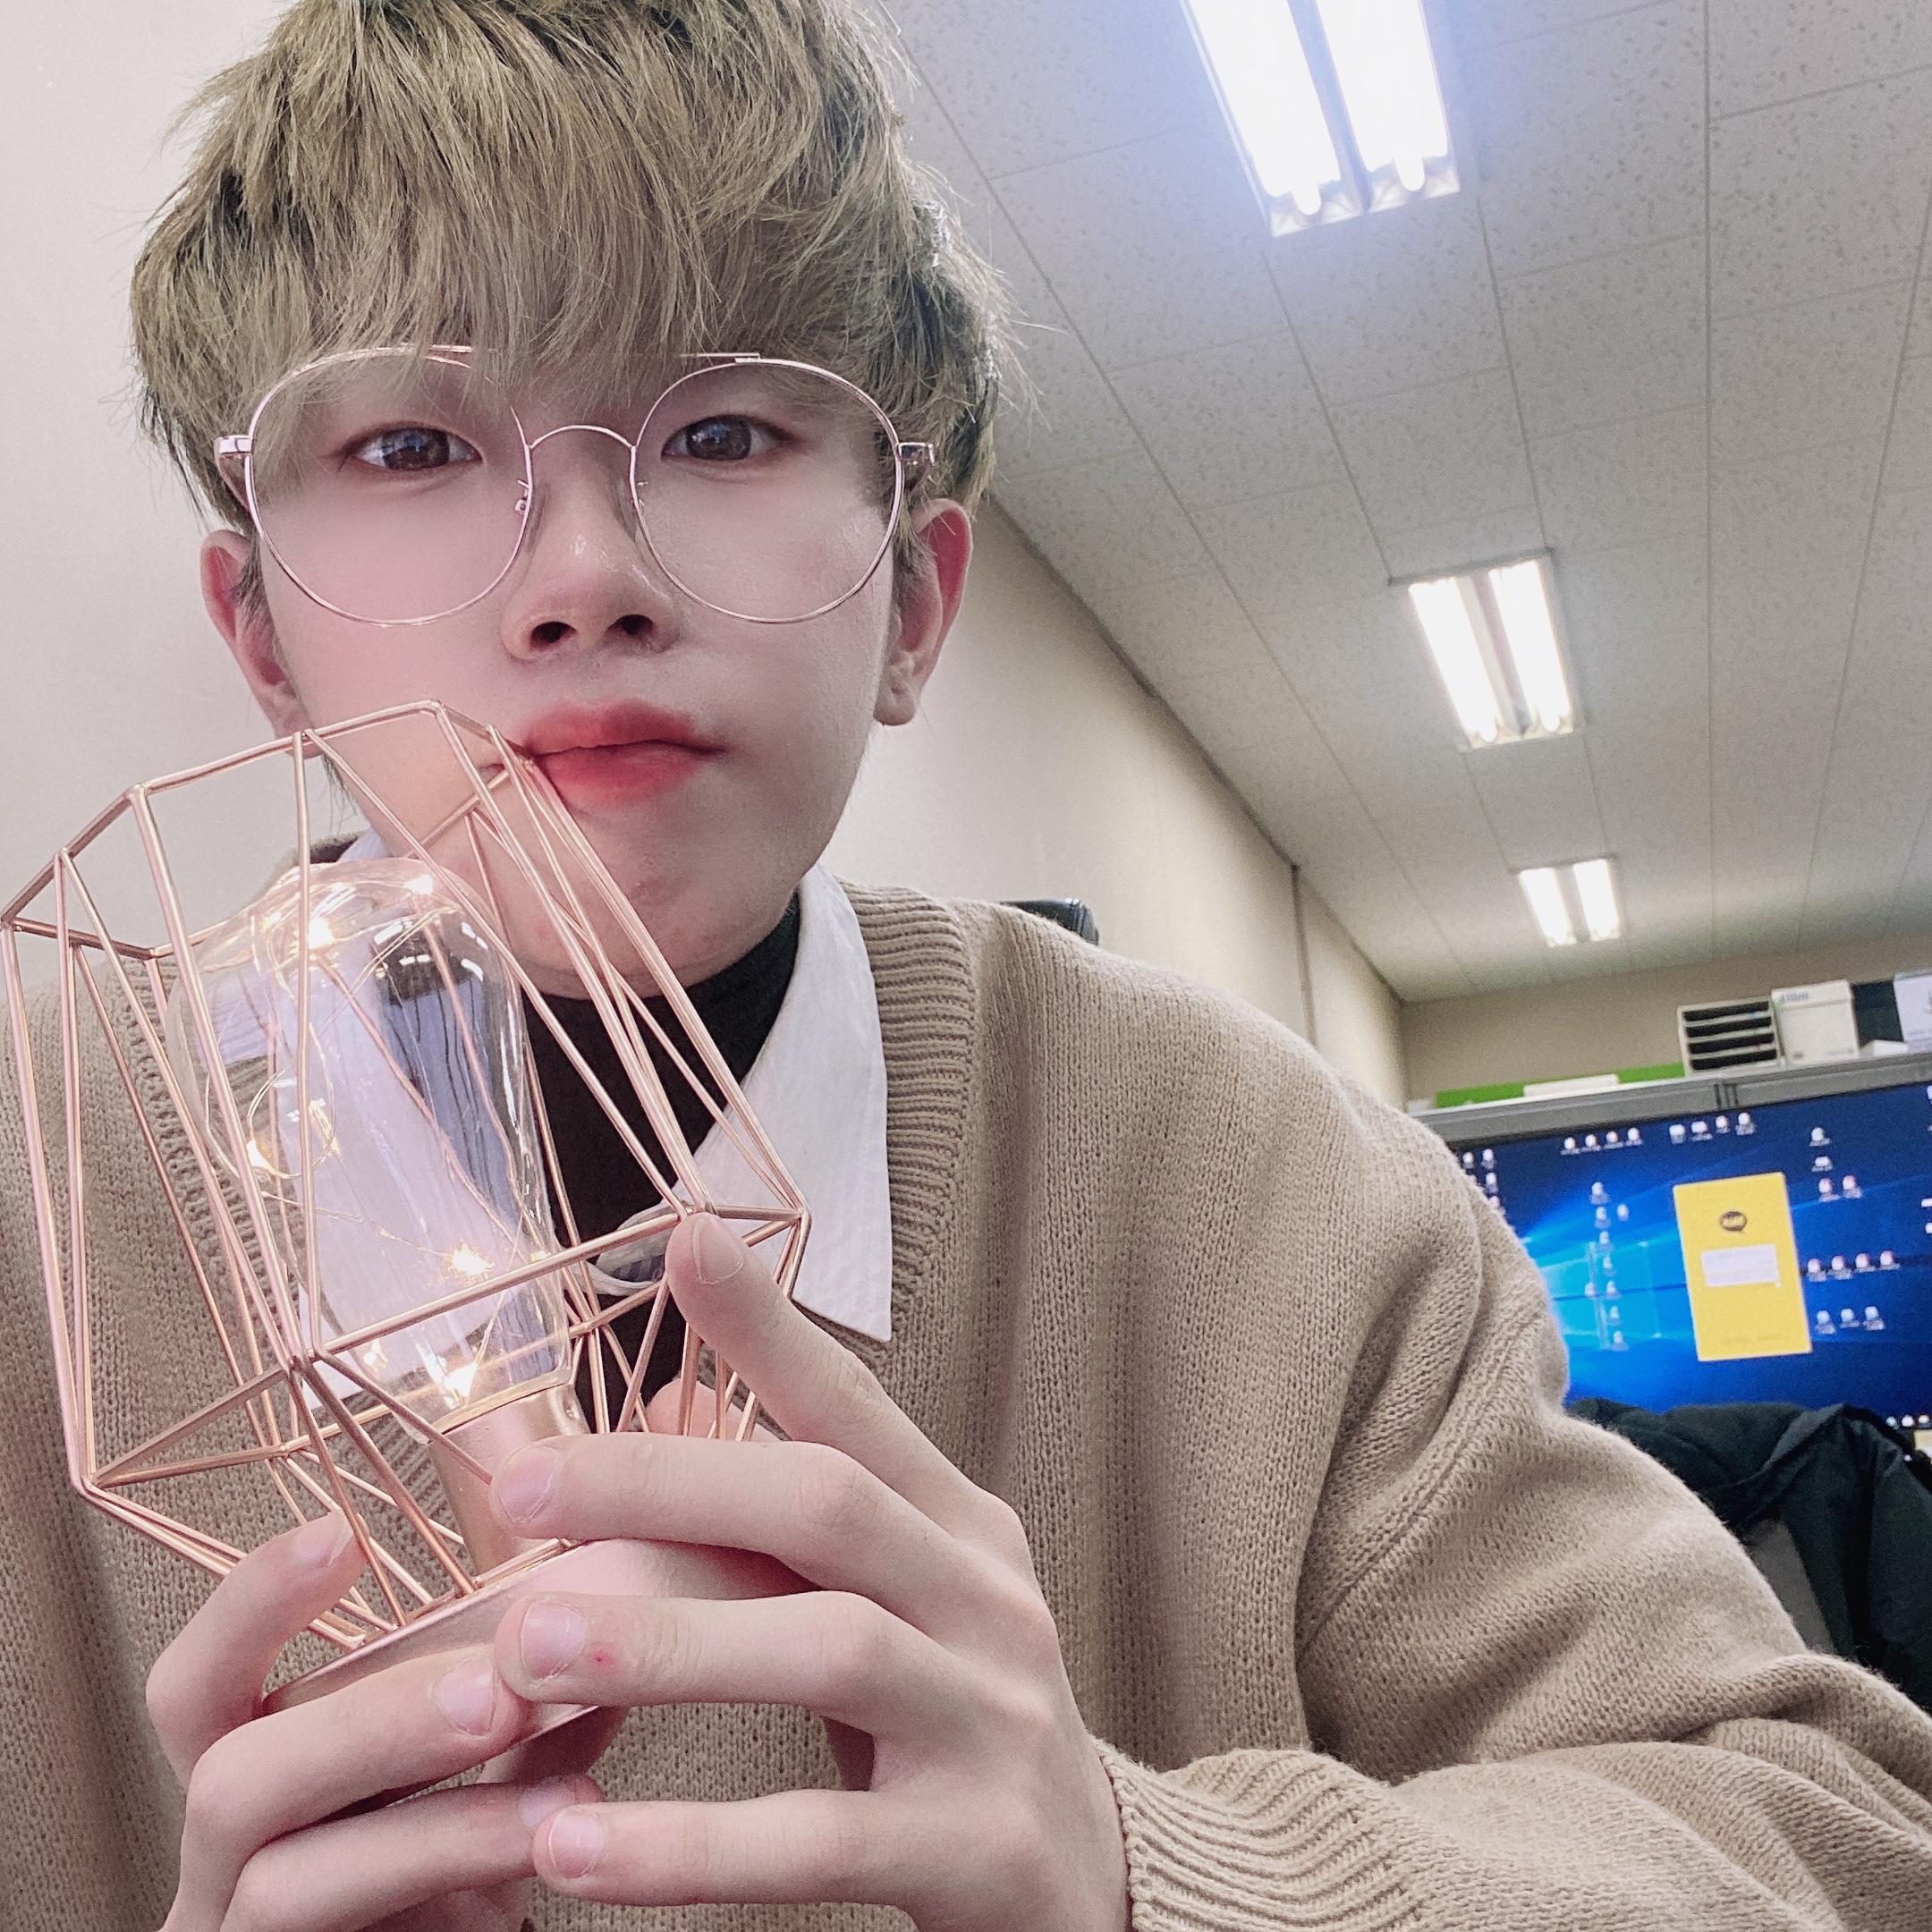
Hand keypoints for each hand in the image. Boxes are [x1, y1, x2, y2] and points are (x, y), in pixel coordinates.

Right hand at [146, 1511, 609, 1930]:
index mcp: (256, 1758)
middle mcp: (229, 1849)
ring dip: (437, 1819)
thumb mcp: (492, 1726)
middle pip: (229, 1773)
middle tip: (495, 1684)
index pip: (198, 1679)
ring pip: (285, 1876)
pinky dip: (462, 1877)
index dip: (251, 1605)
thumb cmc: (470, 1841)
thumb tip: (557, 1476)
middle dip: (368, 1719)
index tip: (341, 1533)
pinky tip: (556, 1839)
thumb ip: (509, 1622)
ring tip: (561, 1781)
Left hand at [486, 1213, 1130, 1931]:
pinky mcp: (980, 1850)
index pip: (854, 1407)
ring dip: (666, 1648)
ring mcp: (994, 1719)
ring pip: (830, 1651)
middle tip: (516, 1491)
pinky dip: (690, 1844)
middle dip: (666, 1484)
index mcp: (958, 1528)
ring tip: (522, 1657)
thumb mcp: (888, 1602)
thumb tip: (656, 1395)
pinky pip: (822, 1840)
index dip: (768, 1328)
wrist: (1088, 1887)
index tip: (680, 1240)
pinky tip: (572, 1845)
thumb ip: (783, 1516)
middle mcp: (987, 1599)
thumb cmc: (948, 1721)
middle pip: (828, 1504)